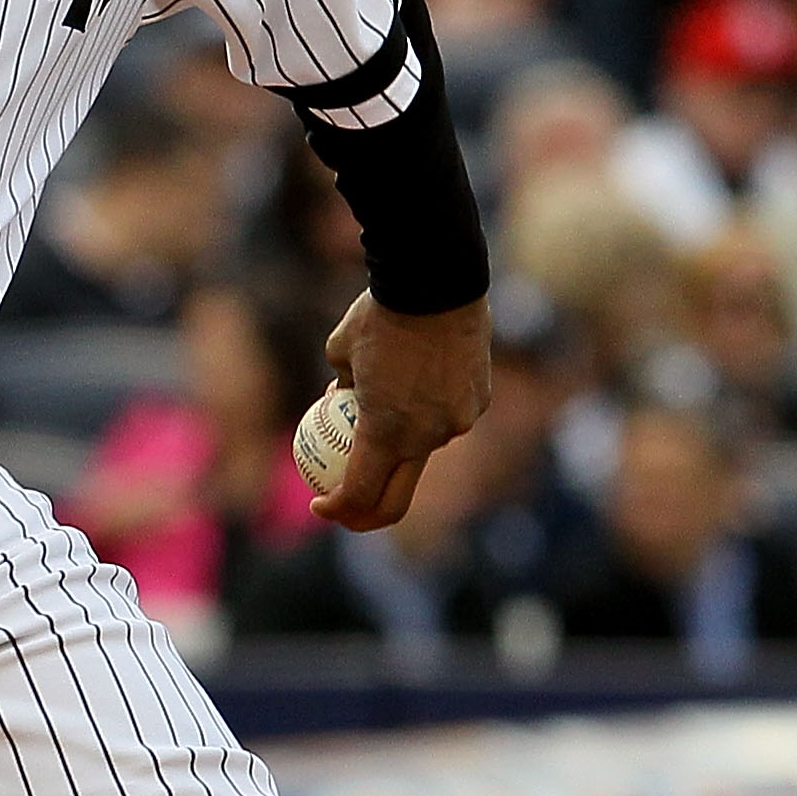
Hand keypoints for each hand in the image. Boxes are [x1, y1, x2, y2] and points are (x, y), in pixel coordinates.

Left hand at [315, 290, 489, 531]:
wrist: (436, 280)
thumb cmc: (379, 313)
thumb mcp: (340, 351)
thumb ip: (340, 388)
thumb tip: (336, 405)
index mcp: (386, 432)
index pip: (359, 494)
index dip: (336, 509)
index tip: (318, 503)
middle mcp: (426, 437)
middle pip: (396, 499)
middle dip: (367, 515)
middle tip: (346, 505)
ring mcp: (457, 423)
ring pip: (424, 449)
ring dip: (400, 444)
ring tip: (385, 405)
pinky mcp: (478, 403)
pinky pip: (448, 418)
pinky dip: (429, 412)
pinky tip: (420, 379)